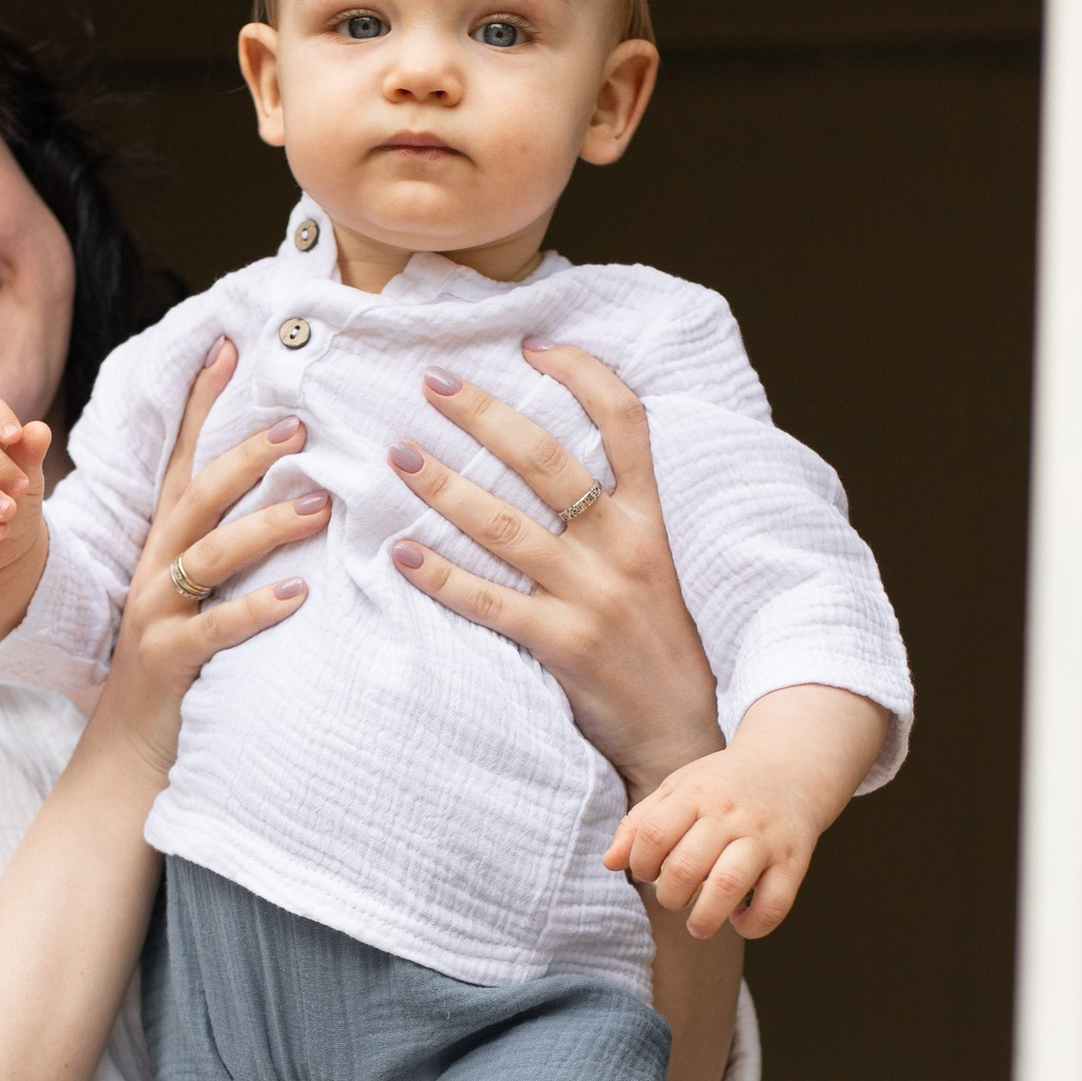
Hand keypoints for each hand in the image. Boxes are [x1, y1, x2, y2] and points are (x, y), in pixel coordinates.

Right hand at [91, 333, 322, 775]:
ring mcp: (156, 614)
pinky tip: (299, 596)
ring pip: (208, 555)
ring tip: (319, 505)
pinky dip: (257, 609)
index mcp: (163, 545)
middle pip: (197, 496)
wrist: (128, 752)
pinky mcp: (170, 661)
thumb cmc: (178, 664)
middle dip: (246, 456)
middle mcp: (155, 569)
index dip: (203, 405)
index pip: (181, 460)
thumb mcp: (195, 594)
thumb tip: (296, 491)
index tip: (230, 347)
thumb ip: (226, 545)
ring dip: (266, 526)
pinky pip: (215, 628)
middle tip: (301, 427)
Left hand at [386, 344, 721, 797]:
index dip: (582, 375)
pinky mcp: (563, 646)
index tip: (534, 347)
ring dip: (444, 485)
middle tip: (433, 382)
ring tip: (398, 455)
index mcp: (652, 518)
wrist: (683, 734)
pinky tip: (401, 554)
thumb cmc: (662, 646)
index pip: (626, 422)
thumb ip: (620, 517)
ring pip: (504, 525)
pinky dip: (441, 577)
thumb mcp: (662, 566)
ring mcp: (592, 596)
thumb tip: (558, 466)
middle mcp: (624, 547)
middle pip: (546, 460)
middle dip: (484, 415)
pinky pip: (488, 602)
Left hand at [606, 683, 888, 938]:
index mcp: (696, 794)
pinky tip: (740, 920)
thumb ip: (641, 822)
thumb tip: (609, 863)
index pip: (653, 835)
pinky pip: (774, 903)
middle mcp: (731, 815)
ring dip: (705, 917)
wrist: (791, 767)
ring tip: (697, 926)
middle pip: (685, 866)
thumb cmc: (723, 785)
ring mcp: (764, 838)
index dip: (641, 864)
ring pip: (728, 884)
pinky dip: (753, 924)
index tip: (648, 872)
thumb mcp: (678, 787)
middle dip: (669, 896)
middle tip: (673, 897)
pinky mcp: (794, 860)